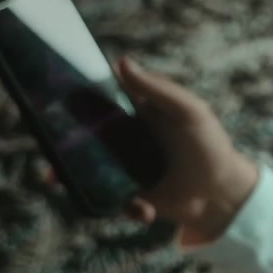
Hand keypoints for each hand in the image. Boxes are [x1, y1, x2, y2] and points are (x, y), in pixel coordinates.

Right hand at [59, 57, 259, 246]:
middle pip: (82, 139)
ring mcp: (124, 167)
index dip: (72, 102)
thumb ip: (158, 89)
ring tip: (62, 184)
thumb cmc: (210, 144)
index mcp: (135, 113)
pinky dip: (125, 207)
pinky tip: (146, 211)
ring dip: (77, 181)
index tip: (49, 104)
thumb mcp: (189, 112)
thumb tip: (121, 62)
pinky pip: (110, 200)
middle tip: (49, 157)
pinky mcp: (129, 194)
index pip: (96, 102)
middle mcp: (124, 138)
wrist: (223, 194)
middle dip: (61, 149)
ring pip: (87, 172)